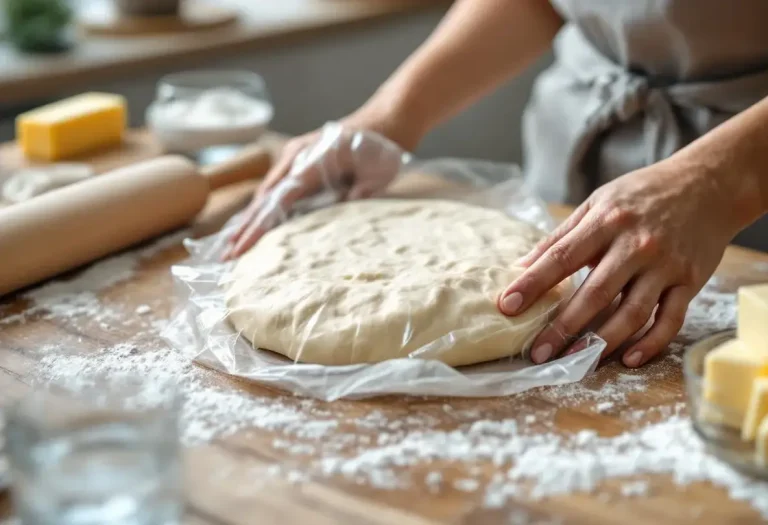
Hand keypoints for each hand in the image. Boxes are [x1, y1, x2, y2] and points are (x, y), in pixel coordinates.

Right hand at [222, 113, 416, 260]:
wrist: (381, 124)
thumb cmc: (380, 149)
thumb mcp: (379, 171)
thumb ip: (363, 189)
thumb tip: (348, 203)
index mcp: (311, 162)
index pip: (278, 199)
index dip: (258, 225)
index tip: (240, 247)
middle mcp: (295, 159)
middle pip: (263, 199)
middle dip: (244, 228)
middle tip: (226, 257)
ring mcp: (293, 160)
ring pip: (265, 195)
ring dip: (249, 221)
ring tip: (230, 249)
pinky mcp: (297, 166)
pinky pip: (275, 191)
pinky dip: (261, 210)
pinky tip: (249, 228)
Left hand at [498, 158, 741, 367]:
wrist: (708, 184)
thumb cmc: (642, 195)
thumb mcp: (598, 202)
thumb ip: (562, 236)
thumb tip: (522, 266)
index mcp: (607, 221)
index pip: (561, 257)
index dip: (532, 283)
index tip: (507, 306)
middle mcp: (636, 245)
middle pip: (594, 293)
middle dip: (562, 326)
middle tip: (537, 352)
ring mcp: (665, 266)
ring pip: (632, 312)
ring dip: (601, 342)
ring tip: (574, 361)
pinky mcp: (690, 282)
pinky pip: (670, 320)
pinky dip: (650, 343)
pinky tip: (626, 359)